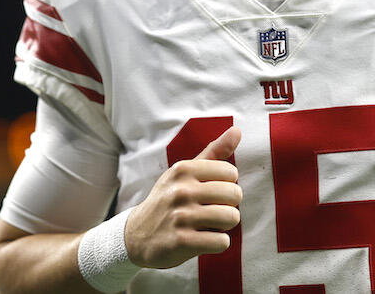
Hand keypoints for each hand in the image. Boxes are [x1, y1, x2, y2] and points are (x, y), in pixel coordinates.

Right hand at [124, 126, 242, 268]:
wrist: (136, 235)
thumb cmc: (169, 199)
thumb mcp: (184, 173)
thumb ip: (214, 152)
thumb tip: (237, 130)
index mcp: (183, 169)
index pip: (231, 172)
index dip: (227, 185)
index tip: (212, 192)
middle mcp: (181, 191)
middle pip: (235, 194)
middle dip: (230, 205)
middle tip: (213, 210)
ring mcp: (180, 217)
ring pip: (231, 218)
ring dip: (225, 225)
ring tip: (210, 224)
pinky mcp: (181, 242)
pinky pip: (222, 242)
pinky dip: (218, 243)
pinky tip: (204, 239)